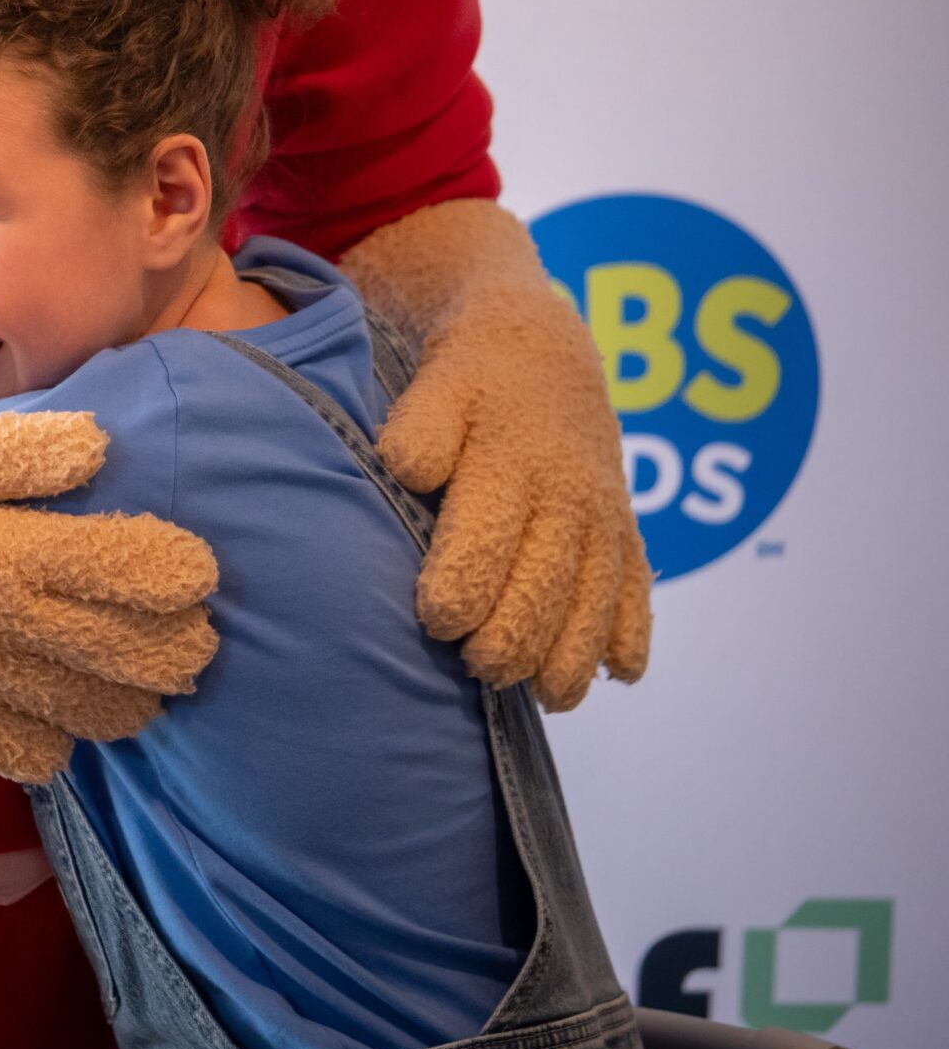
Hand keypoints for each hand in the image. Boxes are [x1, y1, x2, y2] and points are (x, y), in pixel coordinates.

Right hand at [0, 411, 219, 781]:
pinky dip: (54, 746)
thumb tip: (104, 446)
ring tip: (151, 690)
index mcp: (7, 552)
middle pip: (120, 654)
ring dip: (133, 705)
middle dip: (177, 652)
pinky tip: (64, 723)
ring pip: (83, 713)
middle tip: (200, 642)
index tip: (202, 573)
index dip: (176, 573)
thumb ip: (29, 452)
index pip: (121, 570)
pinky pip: (17, 754)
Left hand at [377, 285, 650, 710]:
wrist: (540, 351)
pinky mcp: (624, 530)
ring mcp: (603, 518)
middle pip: (545, 590)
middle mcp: (567, 498)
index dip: (461, 592)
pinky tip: (622, 674)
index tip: (436, 621)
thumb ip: (421, 431)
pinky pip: (638, 589)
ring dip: (574, 656)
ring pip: (595, 602)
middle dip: (513, 642)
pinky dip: (633, 634)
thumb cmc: (469, 380)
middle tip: (479, 669)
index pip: (487, 545)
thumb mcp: (435, 388)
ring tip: (548, 697)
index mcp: (512, 466)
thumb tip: (409, 469)